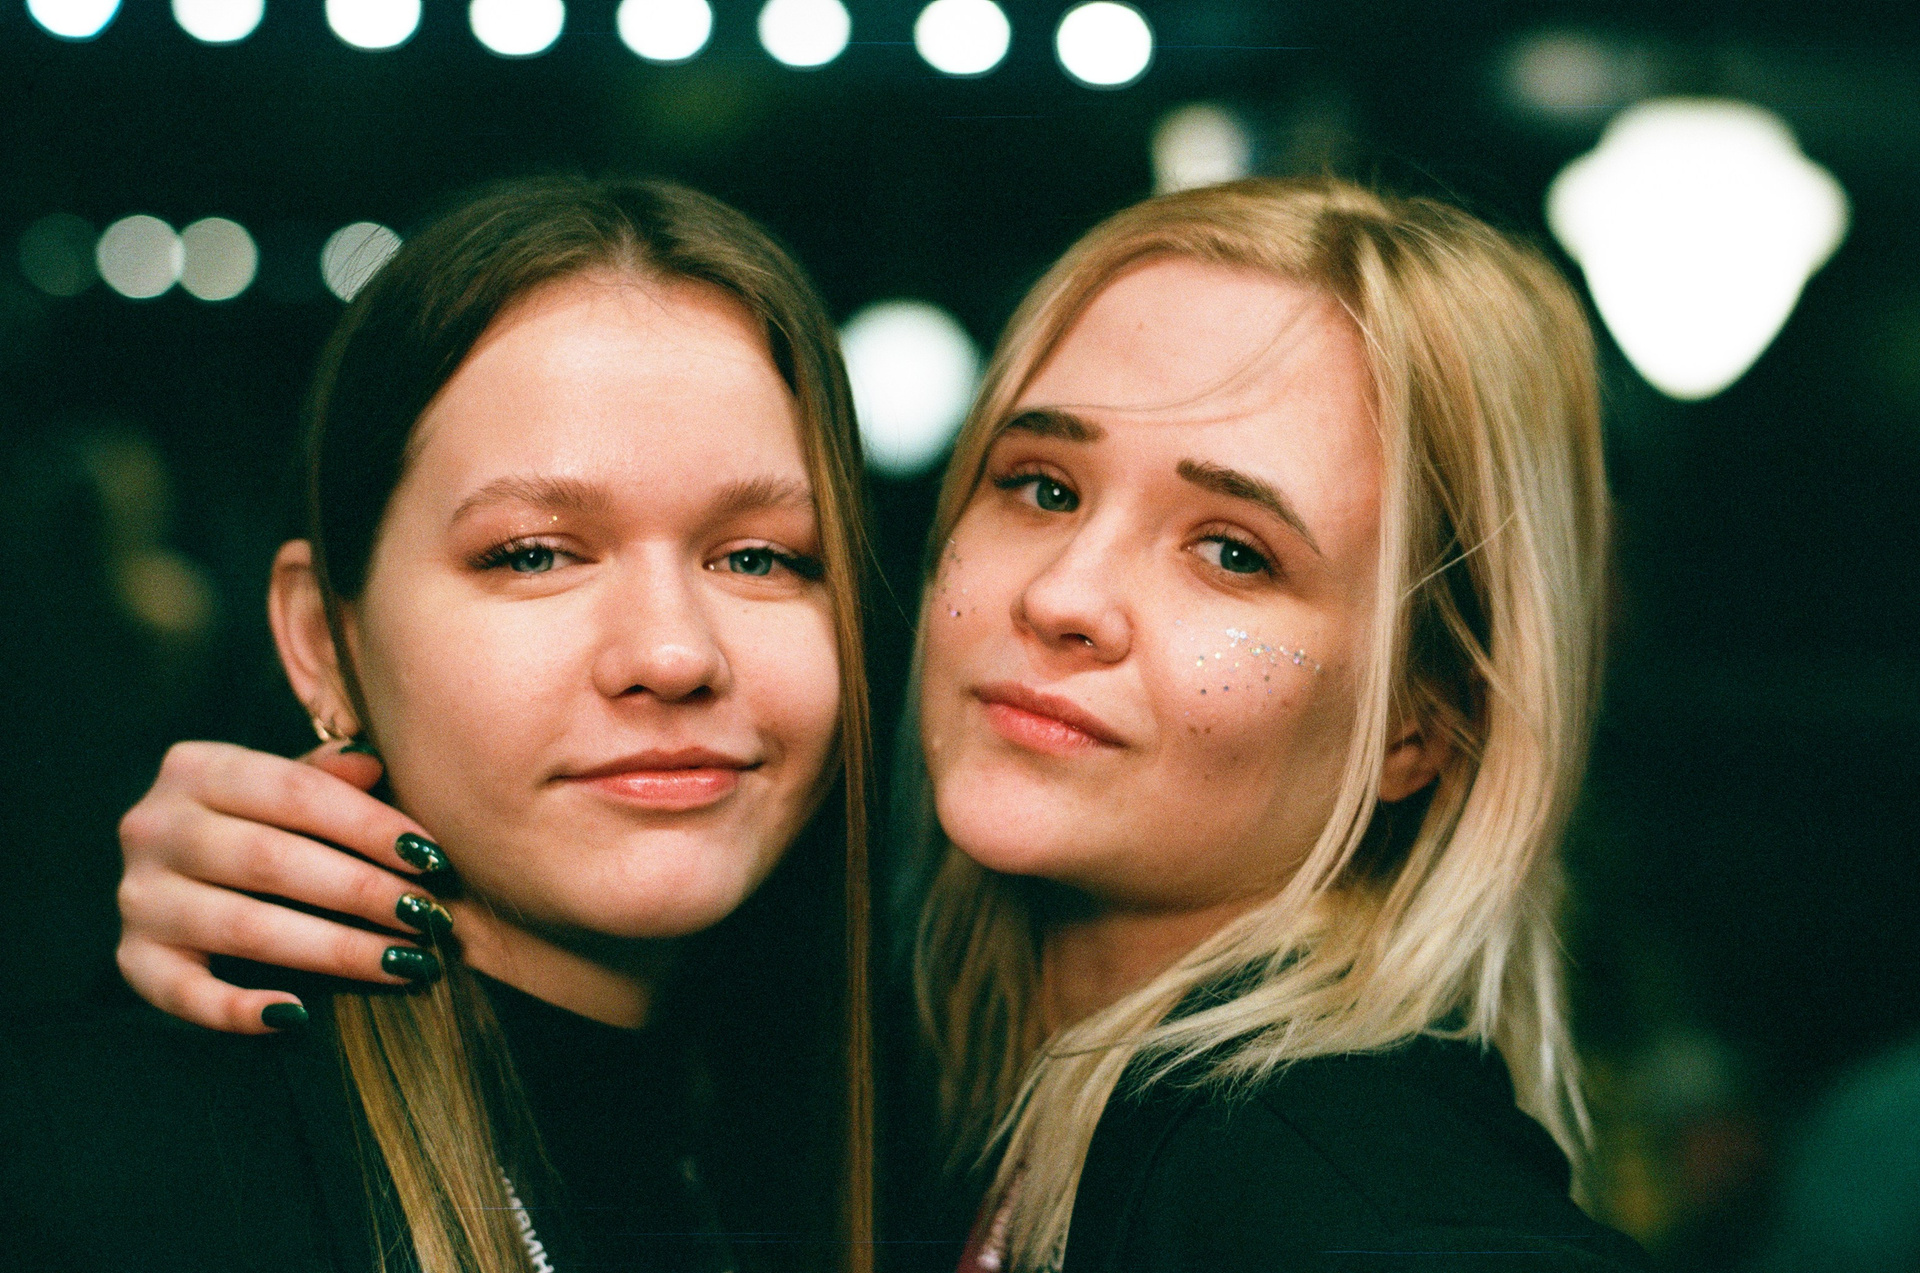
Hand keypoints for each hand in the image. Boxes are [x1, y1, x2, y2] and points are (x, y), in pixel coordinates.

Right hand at [116, 740, 450, 1033]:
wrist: (179, 862)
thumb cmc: (260, 818)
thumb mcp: (288, 782)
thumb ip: (327, 775)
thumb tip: (372, 765)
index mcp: (197, 768)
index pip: (296, 792)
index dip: (369, 826)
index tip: (432, 859)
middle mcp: (154, 827)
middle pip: (271, 861)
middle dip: (361, 892)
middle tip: (427, 916)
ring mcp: (138, 896)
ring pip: (242, 928)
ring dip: (332, 950)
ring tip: (403, 963)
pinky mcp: (133, 958)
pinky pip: (182, 993)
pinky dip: (238, 1009)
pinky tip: (299, 1015)